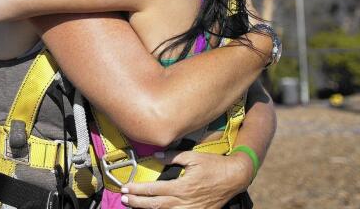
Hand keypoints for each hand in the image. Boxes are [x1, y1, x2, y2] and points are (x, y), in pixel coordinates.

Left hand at [121, 151, 252, 208]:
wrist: (235, 177)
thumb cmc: (214, 165)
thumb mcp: (194, 156)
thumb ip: (174, 156)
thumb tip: (156, 155)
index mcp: (182, 186)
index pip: (154, 190)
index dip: (138, 190)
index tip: (126, 188)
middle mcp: (185, 201)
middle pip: (155, 205)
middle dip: (137, 203)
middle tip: (124, 199)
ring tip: (134, 207)